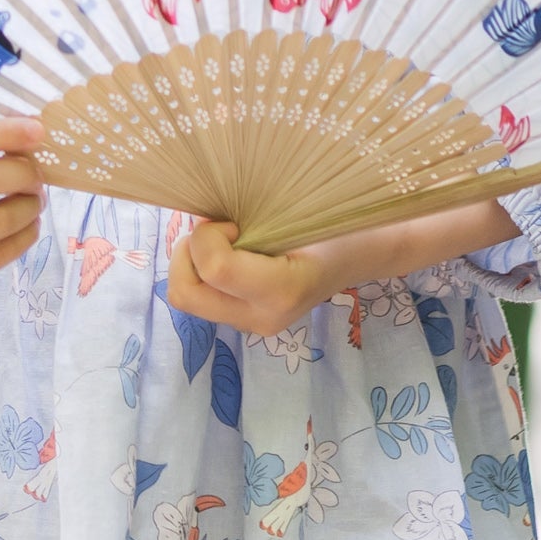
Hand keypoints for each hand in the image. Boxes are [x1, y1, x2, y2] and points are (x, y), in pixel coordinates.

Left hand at [165, 217, 338, 335]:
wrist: (355, 257)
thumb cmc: (329, 226)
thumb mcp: (295, 214)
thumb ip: (249, 218)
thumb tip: (201, 214)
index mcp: (280, 291)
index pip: (215, 268)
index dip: (209, 235)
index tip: (232, 222)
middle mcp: (260, 317)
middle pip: (185, 295)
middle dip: (186, 254)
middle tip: (214, 231)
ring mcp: (251, 325)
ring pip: (186, 297)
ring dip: (191, 263)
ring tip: (221, 242)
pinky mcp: (243, 321)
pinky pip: (201, 297)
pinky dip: (200, 272)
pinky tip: (227, 255)